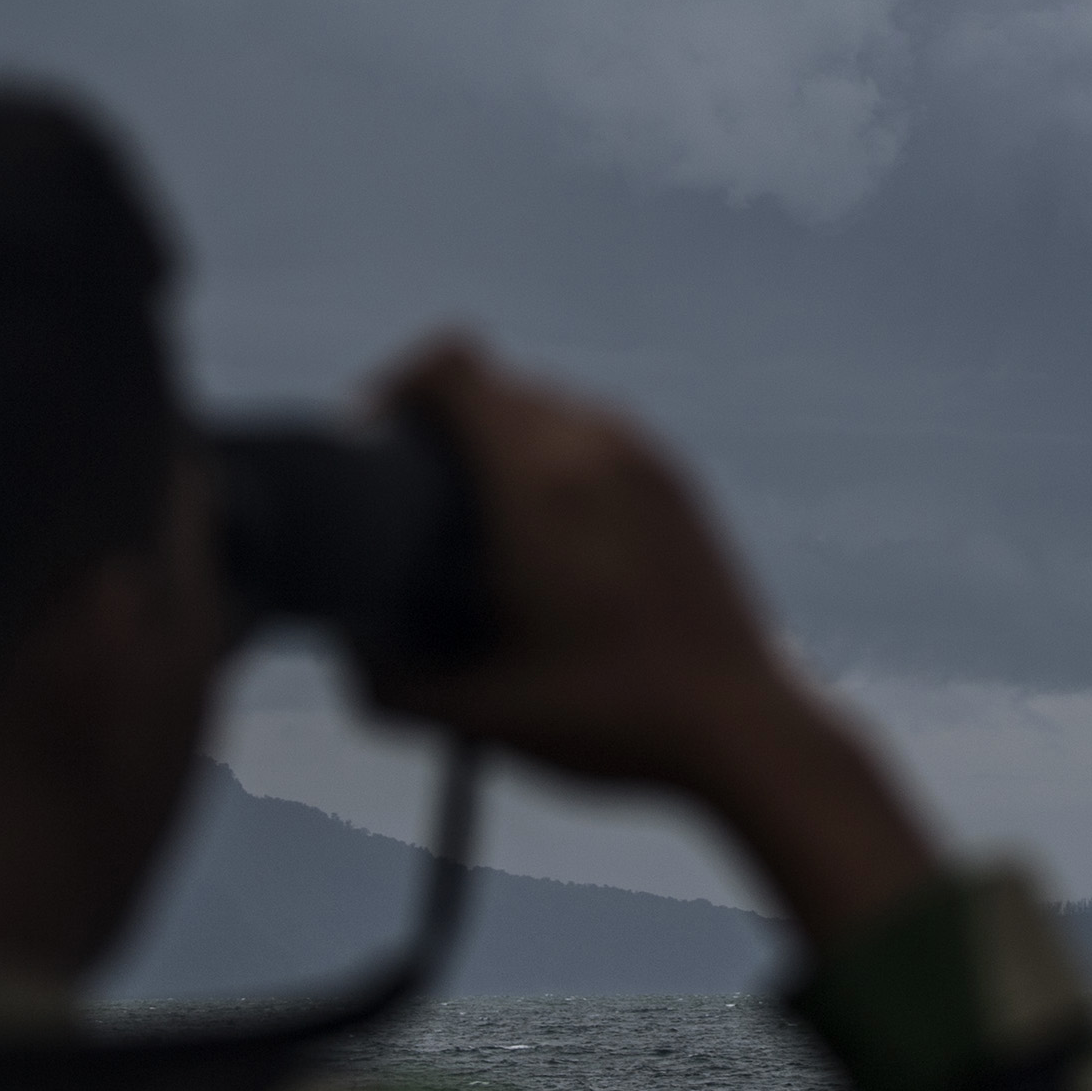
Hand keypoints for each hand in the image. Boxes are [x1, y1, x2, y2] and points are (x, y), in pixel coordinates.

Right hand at [365, 335, 941, 945]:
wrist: (741, 726)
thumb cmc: (613, 718)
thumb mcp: (483, 714)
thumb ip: (392, 685)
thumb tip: (350, 653)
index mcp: (537, 482)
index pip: (455, 365)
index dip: (399, 385)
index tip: (377, 445)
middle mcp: (593, 447)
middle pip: (494, 386)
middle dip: (445, 429)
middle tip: (418, 501)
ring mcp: (645, 459)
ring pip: (549, 407)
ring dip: (505, 445)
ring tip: (484, 522)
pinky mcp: (678, 483)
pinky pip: (596, 437)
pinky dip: (558, 464)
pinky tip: (553, 540)